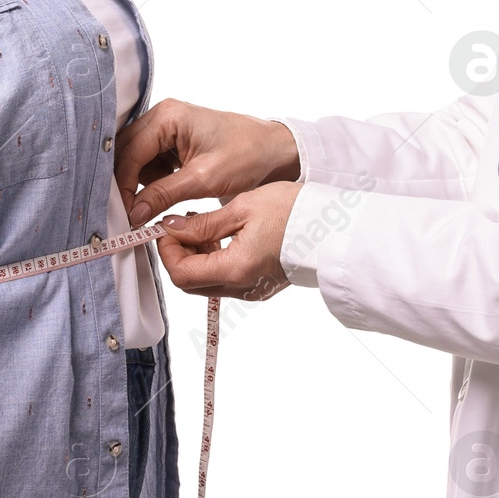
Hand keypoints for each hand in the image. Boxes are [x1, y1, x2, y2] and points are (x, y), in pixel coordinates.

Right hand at [116, 98, 299, 225]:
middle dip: (126, 185)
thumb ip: (165, 194)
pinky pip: (150, 163)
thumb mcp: (204, 179)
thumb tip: (134, 213)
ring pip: (136, 160)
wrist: (273, 150)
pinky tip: (159, 198)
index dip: (123, 186)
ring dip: (138, 185)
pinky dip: (151, 182)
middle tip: (128, 216)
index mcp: (168, 116)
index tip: (124, 215)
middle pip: (127, 153)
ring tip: (146, 210)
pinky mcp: (173, 141)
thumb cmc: (246, 155)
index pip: (130, 152)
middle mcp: (163, 116)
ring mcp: (167, 128)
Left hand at [157, 181, 302, 299]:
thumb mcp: (242, 208)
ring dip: (194, 257)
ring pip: (205, 283)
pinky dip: (213, 260)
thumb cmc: (294, 211)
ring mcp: (252, 290)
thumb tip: (172, 227)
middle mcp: (242, 287)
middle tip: (179, 226)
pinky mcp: (259, 285)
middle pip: (189, 283)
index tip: (166, 227)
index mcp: (236, 269)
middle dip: (177, 255)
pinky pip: (224, 279)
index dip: (166, 251)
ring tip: (202, 226)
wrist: (332, 226)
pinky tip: (220, 236)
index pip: (181, 274)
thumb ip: (202, 223)